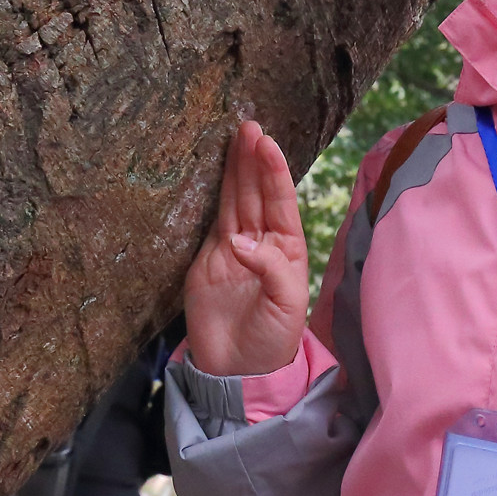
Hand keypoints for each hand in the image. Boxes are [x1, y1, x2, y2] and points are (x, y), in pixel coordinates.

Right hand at [182, 121, 308, 376]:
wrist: (238, 370)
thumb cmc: (273, 339)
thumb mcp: (285, 306)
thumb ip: (269, 270)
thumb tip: (238, 240)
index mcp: (288, 249)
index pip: (281, 202)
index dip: (274, 172)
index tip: (266, 144)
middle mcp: (263, 242)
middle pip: (257, 193)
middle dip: (253, 160)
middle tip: (248, 126)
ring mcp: (234, 248)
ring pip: (234, 200)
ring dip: (235, 169)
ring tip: (236, 136)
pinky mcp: (208, 258)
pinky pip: (211, 219)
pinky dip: (213, 194)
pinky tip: (213, 170)